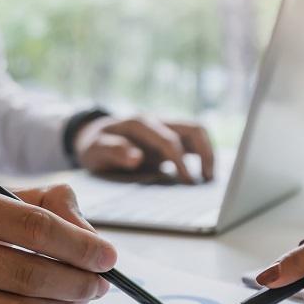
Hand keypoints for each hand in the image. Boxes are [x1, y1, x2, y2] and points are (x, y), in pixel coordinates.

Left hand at [73, 115, 213, 182]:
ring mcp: (165, 127)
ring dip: (208, 153)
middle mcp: (157, 121)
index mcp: (140, 124)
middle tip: (208, 180)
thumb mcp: (95, 150)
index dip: (181, 161)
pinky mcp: (169, 137)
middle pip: (193, 129)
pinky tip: (203, 175)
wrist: (93, 136)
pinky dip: (202, 156)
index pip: (169, 141)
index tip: (189, 182)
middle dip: (205, 153)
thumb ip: (113, 151)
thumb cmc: (95, 145)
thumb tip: (137, 157)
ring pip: (197, 133)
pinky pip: (192, 142)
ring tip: (209, 178)